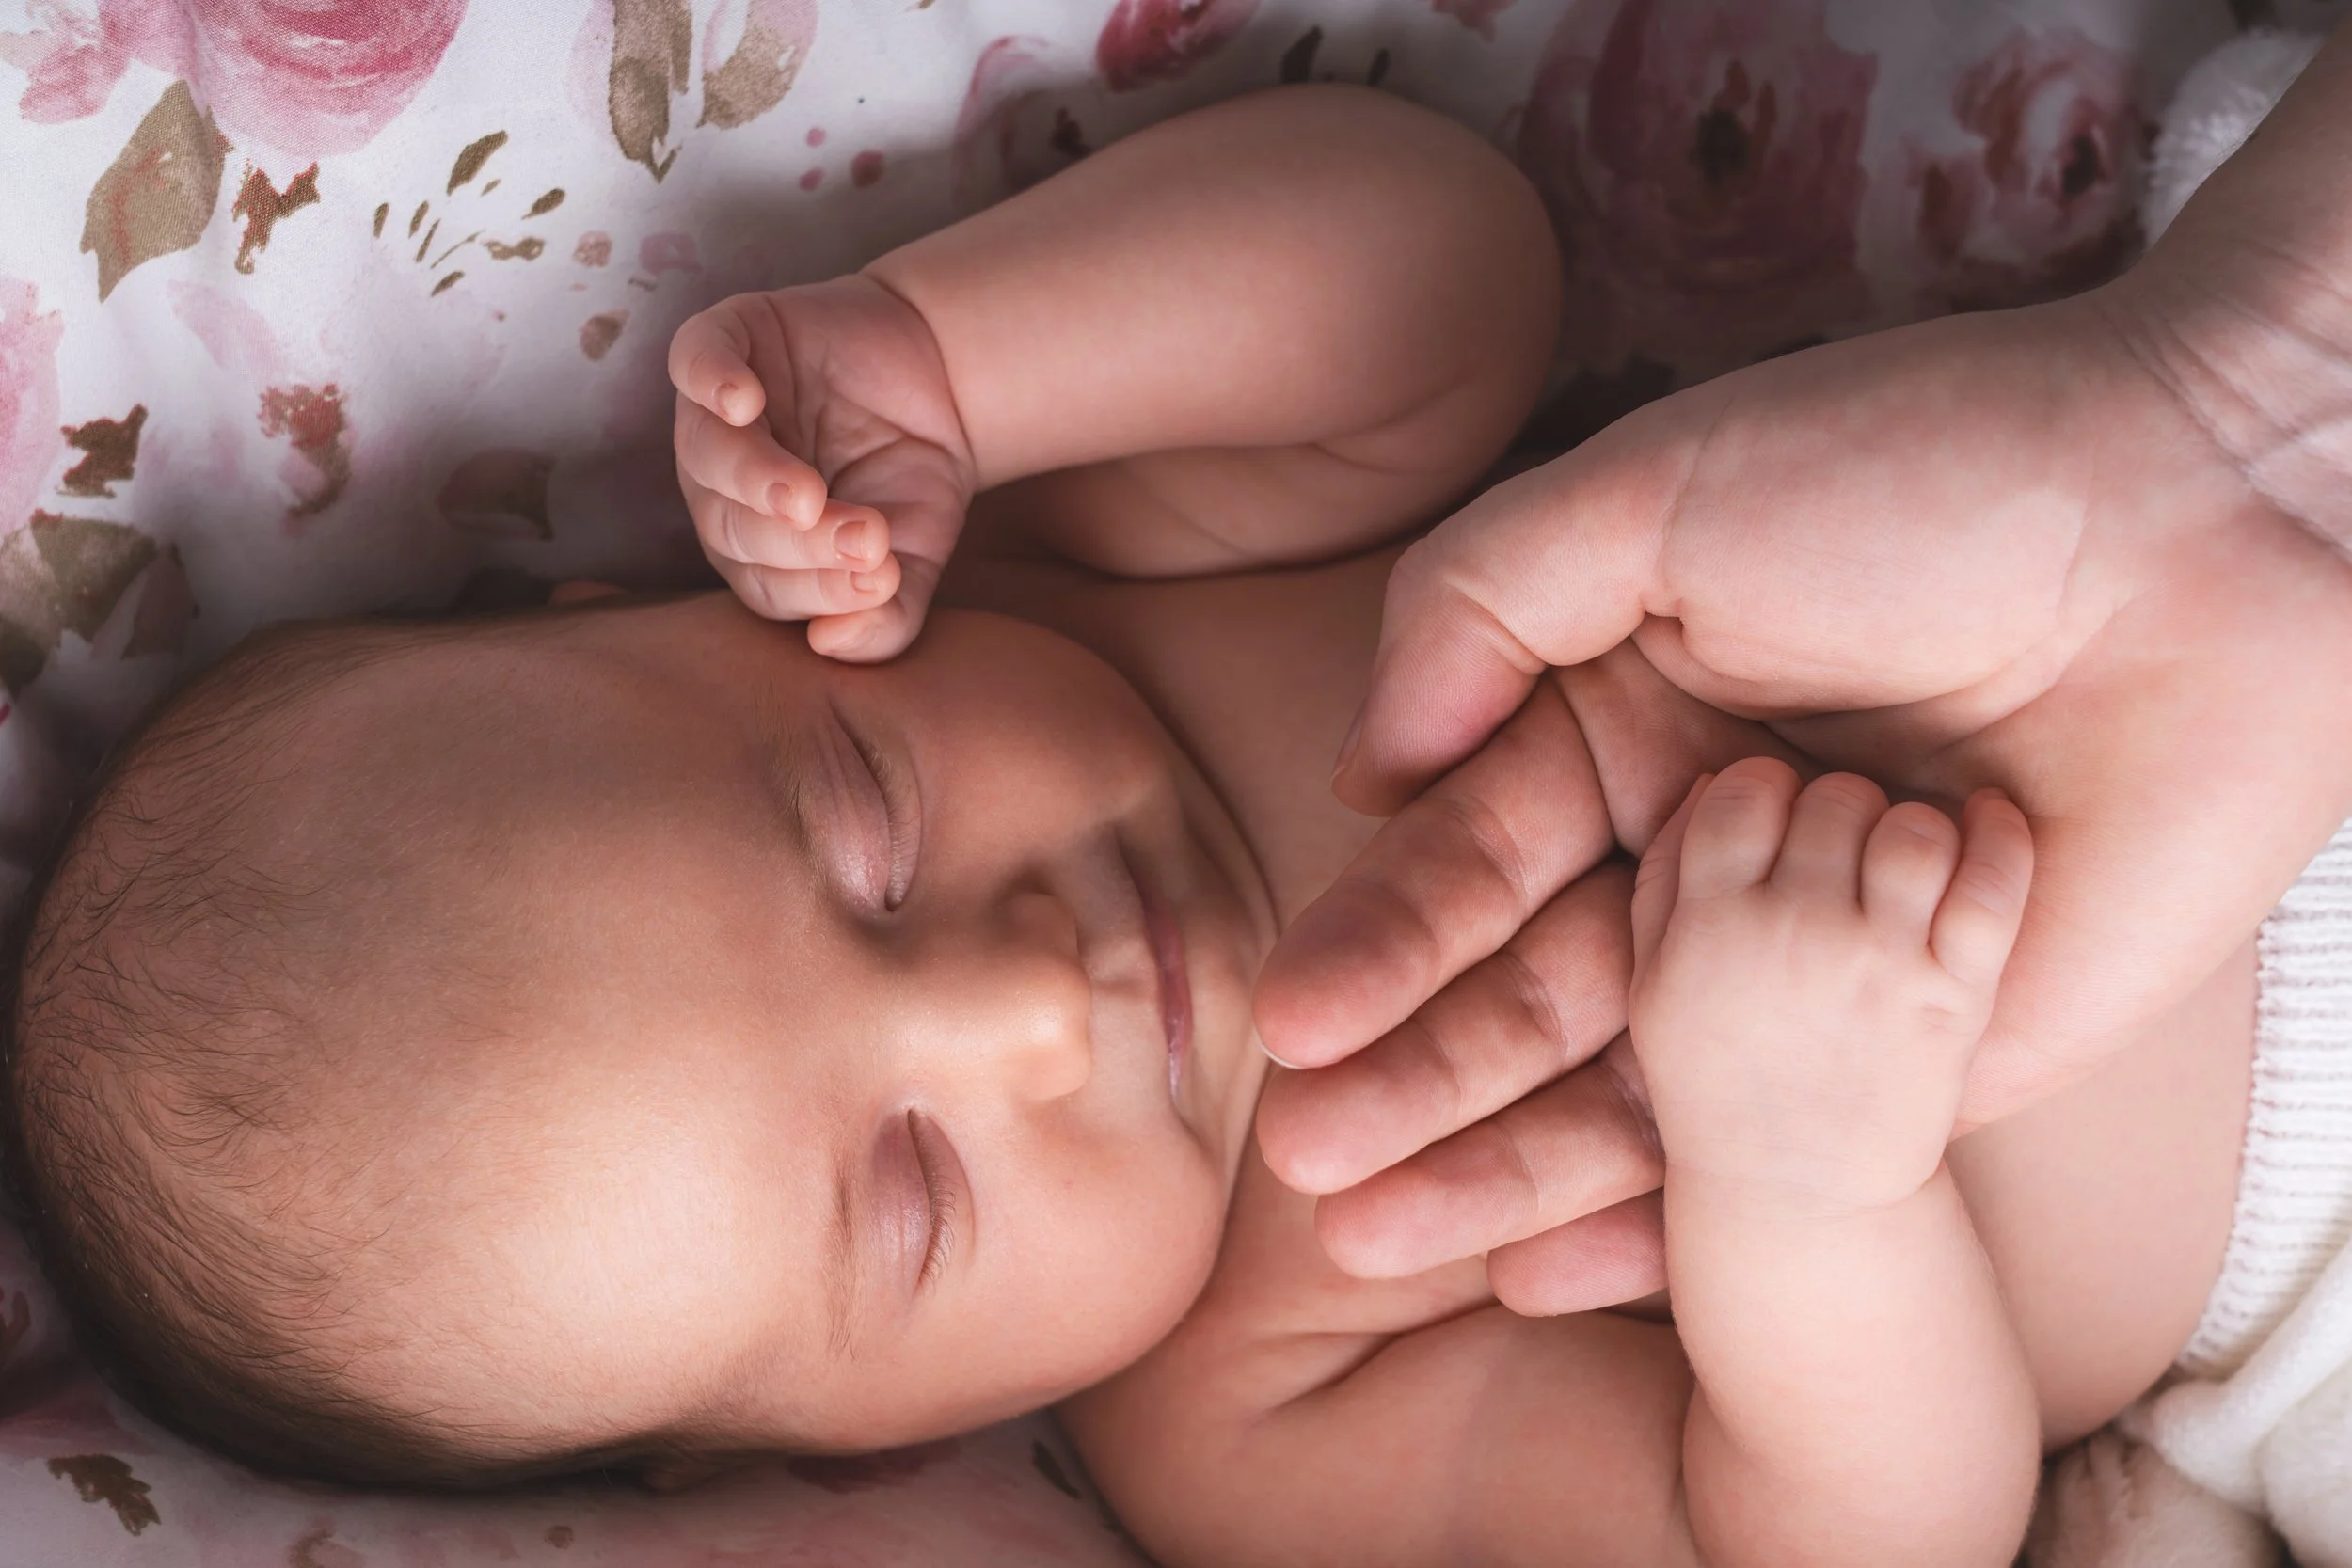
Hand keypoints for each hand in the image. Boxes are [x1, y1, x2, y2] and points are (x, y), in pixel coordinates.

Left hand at [669, 276, 977, 660]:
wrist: (940, 373)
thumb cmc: (913, 474)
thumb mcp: (917, 555)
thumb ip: (885, 616)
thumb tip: (833, 646)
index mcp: (754, 548)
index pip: (766, 585)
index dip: (820, 591)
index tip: (884, 580)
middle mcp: (721, 486)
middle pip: (732, 527)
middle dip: (798, 542)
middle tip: (867, 538)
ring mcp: (717, 413)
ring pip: (706, 454)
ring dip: (753, 479)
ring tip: (807, 497)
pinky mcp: (727, 339)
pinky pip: (695, 362)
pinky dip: (711, 381)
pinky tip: (742, 401)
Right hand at [1256, 281, 2351, 1312]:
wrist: (2209, 519)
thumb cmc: (1927, 470)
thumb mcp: (1658, 496)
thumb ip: (1479, 605)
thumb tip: (1368, 770)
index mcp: (1626, 730)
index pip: (1472, 855)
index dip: (1378, 939)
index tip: (1294, 1020)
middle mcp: (1700, 859)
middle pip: (1527, 990)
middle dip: (1411, 1076)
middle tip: (1311, 1160)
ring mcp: (1805, 964)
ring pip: (1627, 1086)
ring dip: (1499, 1164)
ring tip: (1380, 1236)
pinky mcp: (1924, 1051)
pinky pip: (1778, 1149)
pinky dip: (1664, 1218)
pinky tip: (1553, 1276)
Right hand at [1631, 762, 2029, 1209]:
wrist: (1797, 1195)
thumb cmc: (1717, 1083)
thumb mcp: (1652, 985)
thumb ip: (1666, 878)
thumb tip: (1712, 784)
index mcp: (1712, 925)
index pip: (1746, 790)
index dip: (1763, 796)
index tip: (1774, 828)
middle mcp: (1795, 934)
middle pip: (1836, 799)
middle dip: (1838, 817)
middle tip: (1839, 861)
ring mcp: (1881, 964)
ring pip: (1914, 829)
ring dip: (1910, 835)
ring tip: (1901, 869)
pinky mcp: (1956, 996)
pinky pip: (1994, 883)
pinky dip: (2002, 838)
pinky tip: (1989, 821)